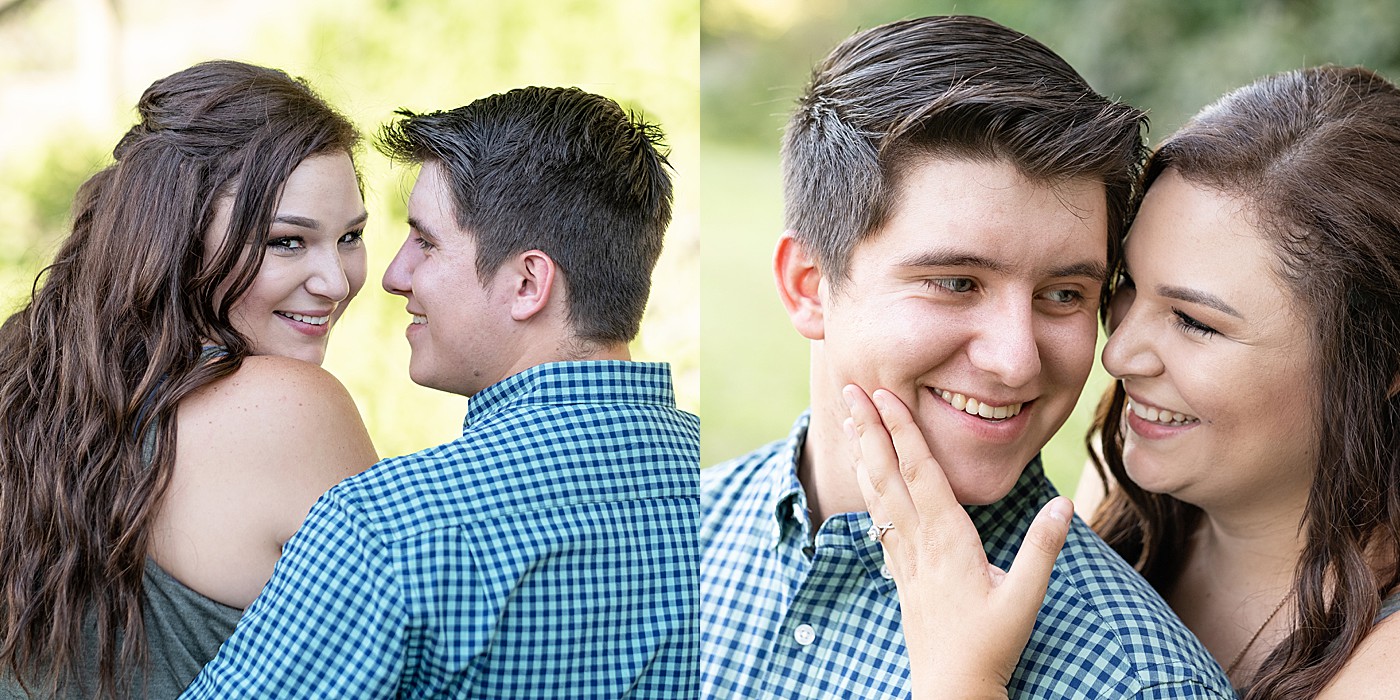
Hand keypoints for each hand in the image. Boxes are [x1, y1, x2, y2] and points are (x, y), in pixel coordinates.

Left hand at [843, 385, 1072, 699]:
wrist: (951, 686)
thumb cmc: (989, 644)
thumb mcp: (1024, 597)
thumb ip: (1042, 549)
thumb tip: (1064, 504)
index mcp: (947, 538)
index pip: (921, 472)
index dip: (902, 430)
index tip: (884, 395)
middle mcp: (918, 541)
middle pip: (887, 473)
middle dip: (869, 428)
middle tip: (849, 389)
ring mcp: (904, 556)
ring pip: (877, 493)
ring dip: (863, 452)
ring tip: (849, 418)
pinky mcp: (900, 571)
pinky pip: (878, 518)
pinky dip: (868, 487)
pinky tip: (863, 474)